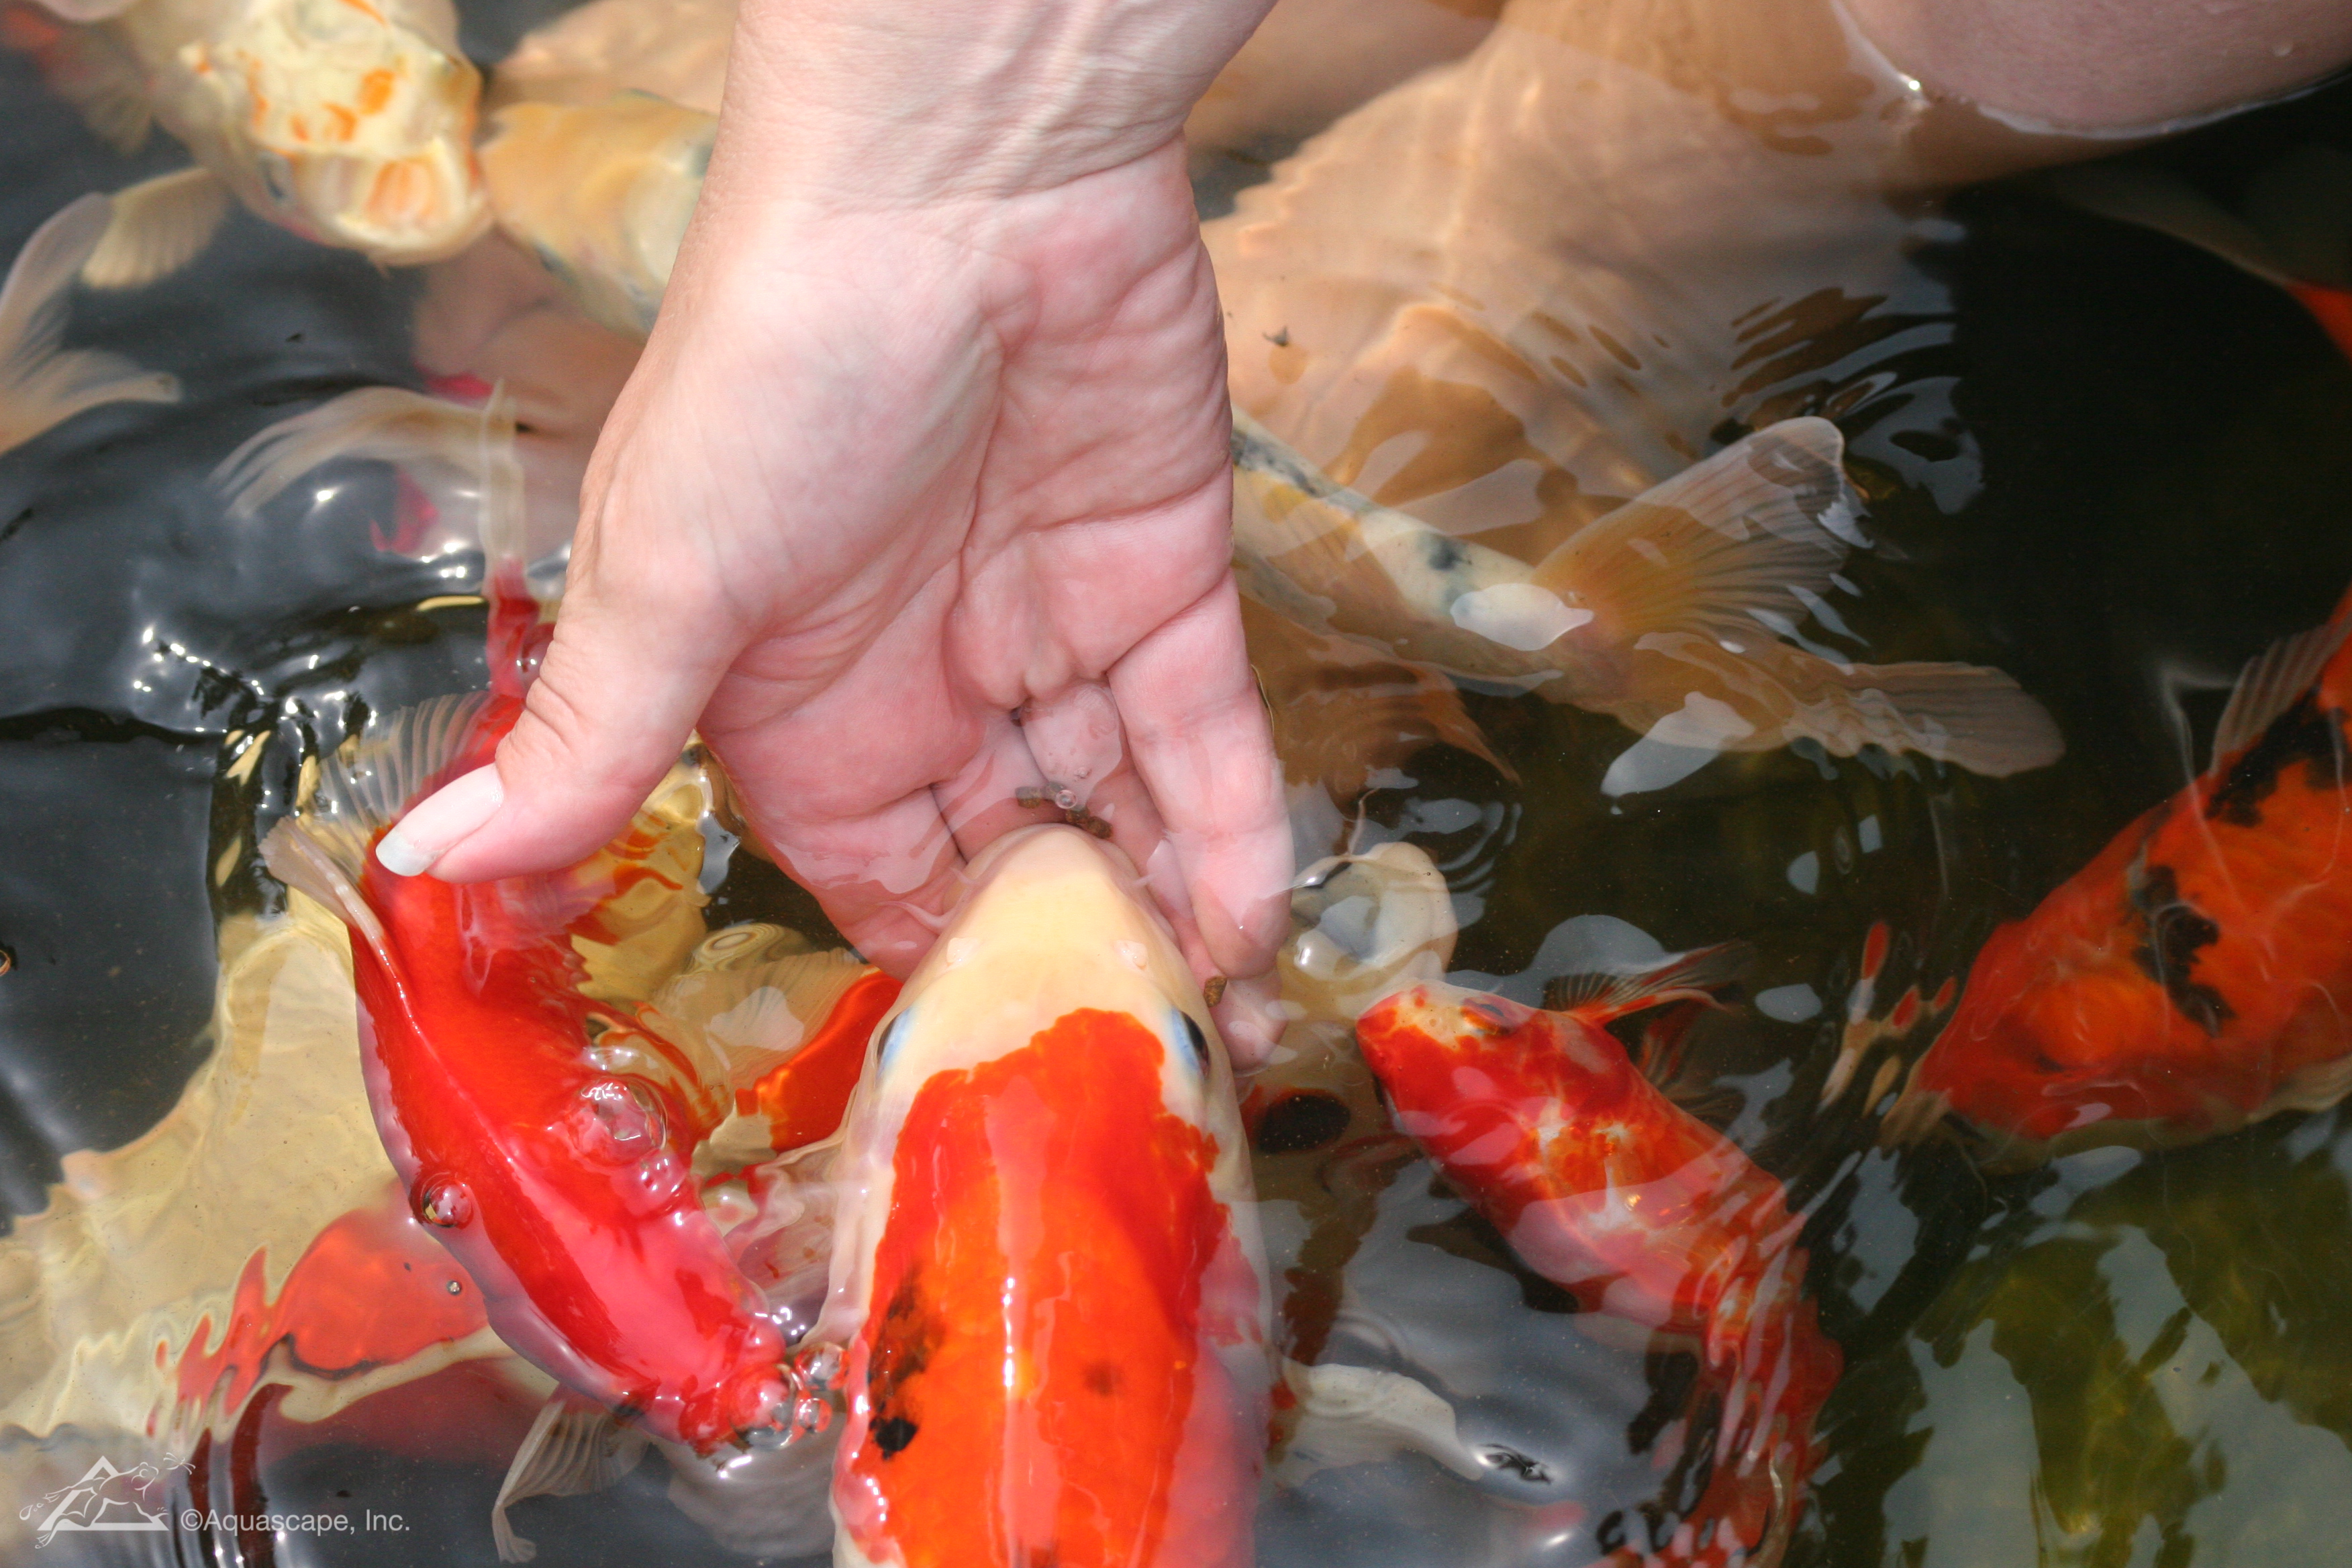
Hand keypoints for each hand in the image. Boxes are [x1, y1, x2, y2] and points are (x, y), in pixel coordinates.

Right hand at [382, 0, 1293, 1058]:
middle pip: (1018, 872)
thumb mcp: (667, 574)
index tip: (986, 1087)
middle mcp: (933, 694)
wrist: (962, 179)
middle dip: (1076, 974)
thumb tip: (418, 863)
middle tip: (1145, 1099)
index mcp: (802, 712)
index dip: (931, 980)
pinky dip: (1238, 834)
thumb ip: (591, 745)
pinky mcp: (1168, 591)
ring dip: (1182, 929)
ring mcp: (1056, 644)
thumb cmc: (778, 365)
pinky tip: (1261, 931)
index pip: (877, 888)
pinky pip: (1208, 745)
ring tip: (1234, 1049)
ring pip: (1129, 823)